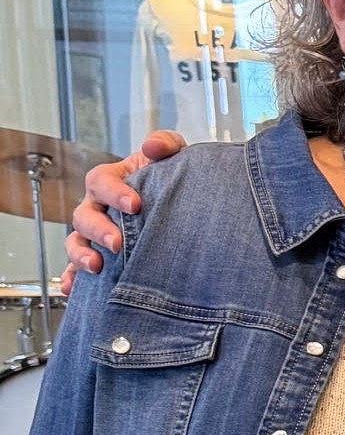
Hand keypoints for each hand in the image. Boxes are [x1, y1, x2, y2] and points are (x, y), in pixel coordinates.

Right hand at [63, 130, 184, 279]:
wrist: (180, 204)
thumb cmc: (168, 178)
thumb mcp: (171, 156)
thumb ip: (165, 144)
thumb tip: (154, 146)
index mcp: (110, 181)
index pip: (101, 181)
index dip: (114, 192)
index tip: (135, 205)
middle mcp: (97, 207)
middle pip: (84, 216)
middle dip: (98, 230)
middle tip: (118, 243)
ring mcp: (94, 234)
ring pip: (76, 242)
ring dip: (81, 255)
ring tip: (96, 267)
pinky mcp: (99, 257)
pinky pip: (77, 269)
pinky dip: (73, 279)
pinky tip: (74, 290)